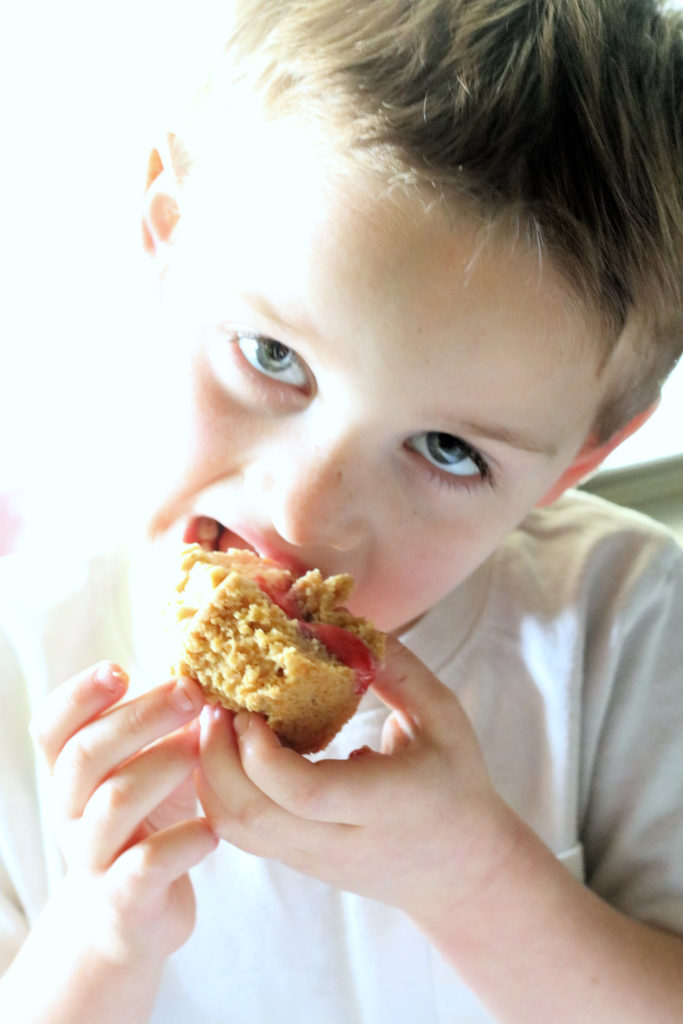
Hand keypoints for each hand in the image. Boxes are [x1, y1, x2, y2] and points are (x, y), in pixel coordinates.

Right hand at [30, 663, 217, 967]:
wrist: (126, 920)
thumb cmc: (144, 823)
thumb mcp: (141, 769)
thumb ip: (156, 726)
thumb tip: (205, 668)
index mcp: (71, 774)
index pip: (52, 727)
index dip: (79, 695)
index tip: (121, 669)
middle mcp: (71, 812)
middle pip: (87, 754)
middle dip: (141, 716)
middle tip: (191, 692)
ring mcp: (94, 856)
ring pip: (114, 802)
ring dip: (164, 766)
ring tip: (205, 750)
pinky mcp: (124, 900)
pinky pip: (146, 865)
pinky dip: (182, 842)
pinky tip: (213, 830)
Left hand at [197, 636, 518, 925]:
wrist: (463, 870)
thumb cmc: (456, 781)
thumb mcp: (443, 716)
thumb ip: (397, 668)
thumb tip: (339, 622)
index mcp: (384, 803)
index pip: (304, 793)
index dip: (262, 752)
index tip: (251, 707)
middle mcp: (341, 840)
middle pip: (250, 814)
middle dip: (215, 753)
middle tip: (215, 701)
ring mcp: (312, 859)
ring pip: (233, 828)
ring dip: (208, 771)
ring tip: (215, 719)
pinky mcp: (295, 861)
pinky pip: (238, 832)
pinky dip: (218, 789)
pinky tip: (228, 747)